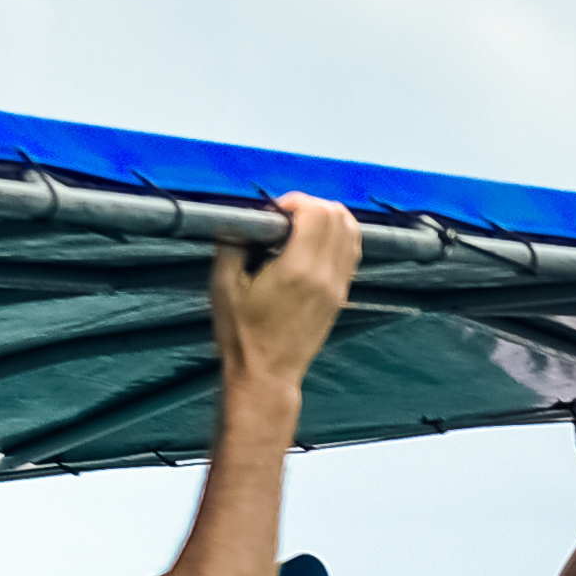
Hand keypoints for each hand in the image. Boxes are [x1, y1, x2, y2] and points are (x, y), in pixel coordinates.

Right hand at [210, 192, 363, 392]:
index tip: (273, 212)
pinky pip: (352, 253)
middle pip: (338, 217)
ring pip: (352, 232)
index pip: (317, 213)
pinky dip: (339, 237)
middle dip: (311, 206)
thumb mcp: (223, 285)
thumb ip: (232, 244)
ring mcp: (338, 287)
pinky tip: (315, 243)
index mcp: (297, 270)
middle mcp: (325, 276)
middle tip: (286, 217)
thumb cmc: (242, 334)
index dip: (295, 201)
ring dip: (329, 218)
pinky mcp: (341, 296)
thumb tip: (241, 218)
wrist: (266, 374)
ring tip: (301, 226)